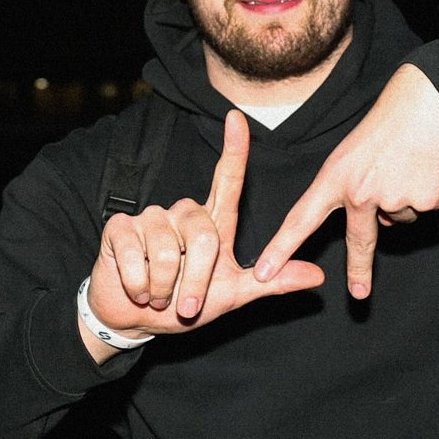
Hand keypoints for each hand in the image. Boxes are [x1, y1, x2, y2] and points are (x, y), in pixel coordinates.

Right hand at [83, 111, 323, 358]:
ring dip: (165, 288)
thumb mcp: (233, 296)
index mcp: (212, 223)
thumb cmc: (185, 305)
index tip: (237, 117)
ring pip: (168, 252)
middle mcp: (183, 213)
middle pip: (204, 236)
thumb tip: (318, 276)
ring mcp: (150, 218)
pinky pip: (136, 257)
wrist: (136, 320)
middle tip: (186, 304)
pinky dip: (139, 284)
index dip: (233, 149)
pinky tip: (137, 289)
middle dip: (197, 281)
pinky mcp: (120, 228)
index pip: (226, 180)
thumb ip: (271, 283)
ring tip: (158, 295)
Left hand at [255, 64, 438, 298]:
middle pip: (360, 239)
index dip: (281, 248)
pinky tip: (433, 164)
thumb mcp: (357, 149)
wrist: (435, 101)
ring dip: (410, 195)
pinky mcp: (426, 201)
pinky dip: (433, 189)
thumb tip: (384, 221)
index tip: (262, 273)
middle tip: (358, 294)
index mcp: (337, 177)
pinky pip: (429, 206)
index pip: (301, 218)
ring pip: (403, 215)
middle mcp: (362, 192)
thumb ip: (358, 187)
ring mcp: (394, 199)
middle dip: (359, 269)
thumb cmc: (394, 117)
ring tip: (414, 159)